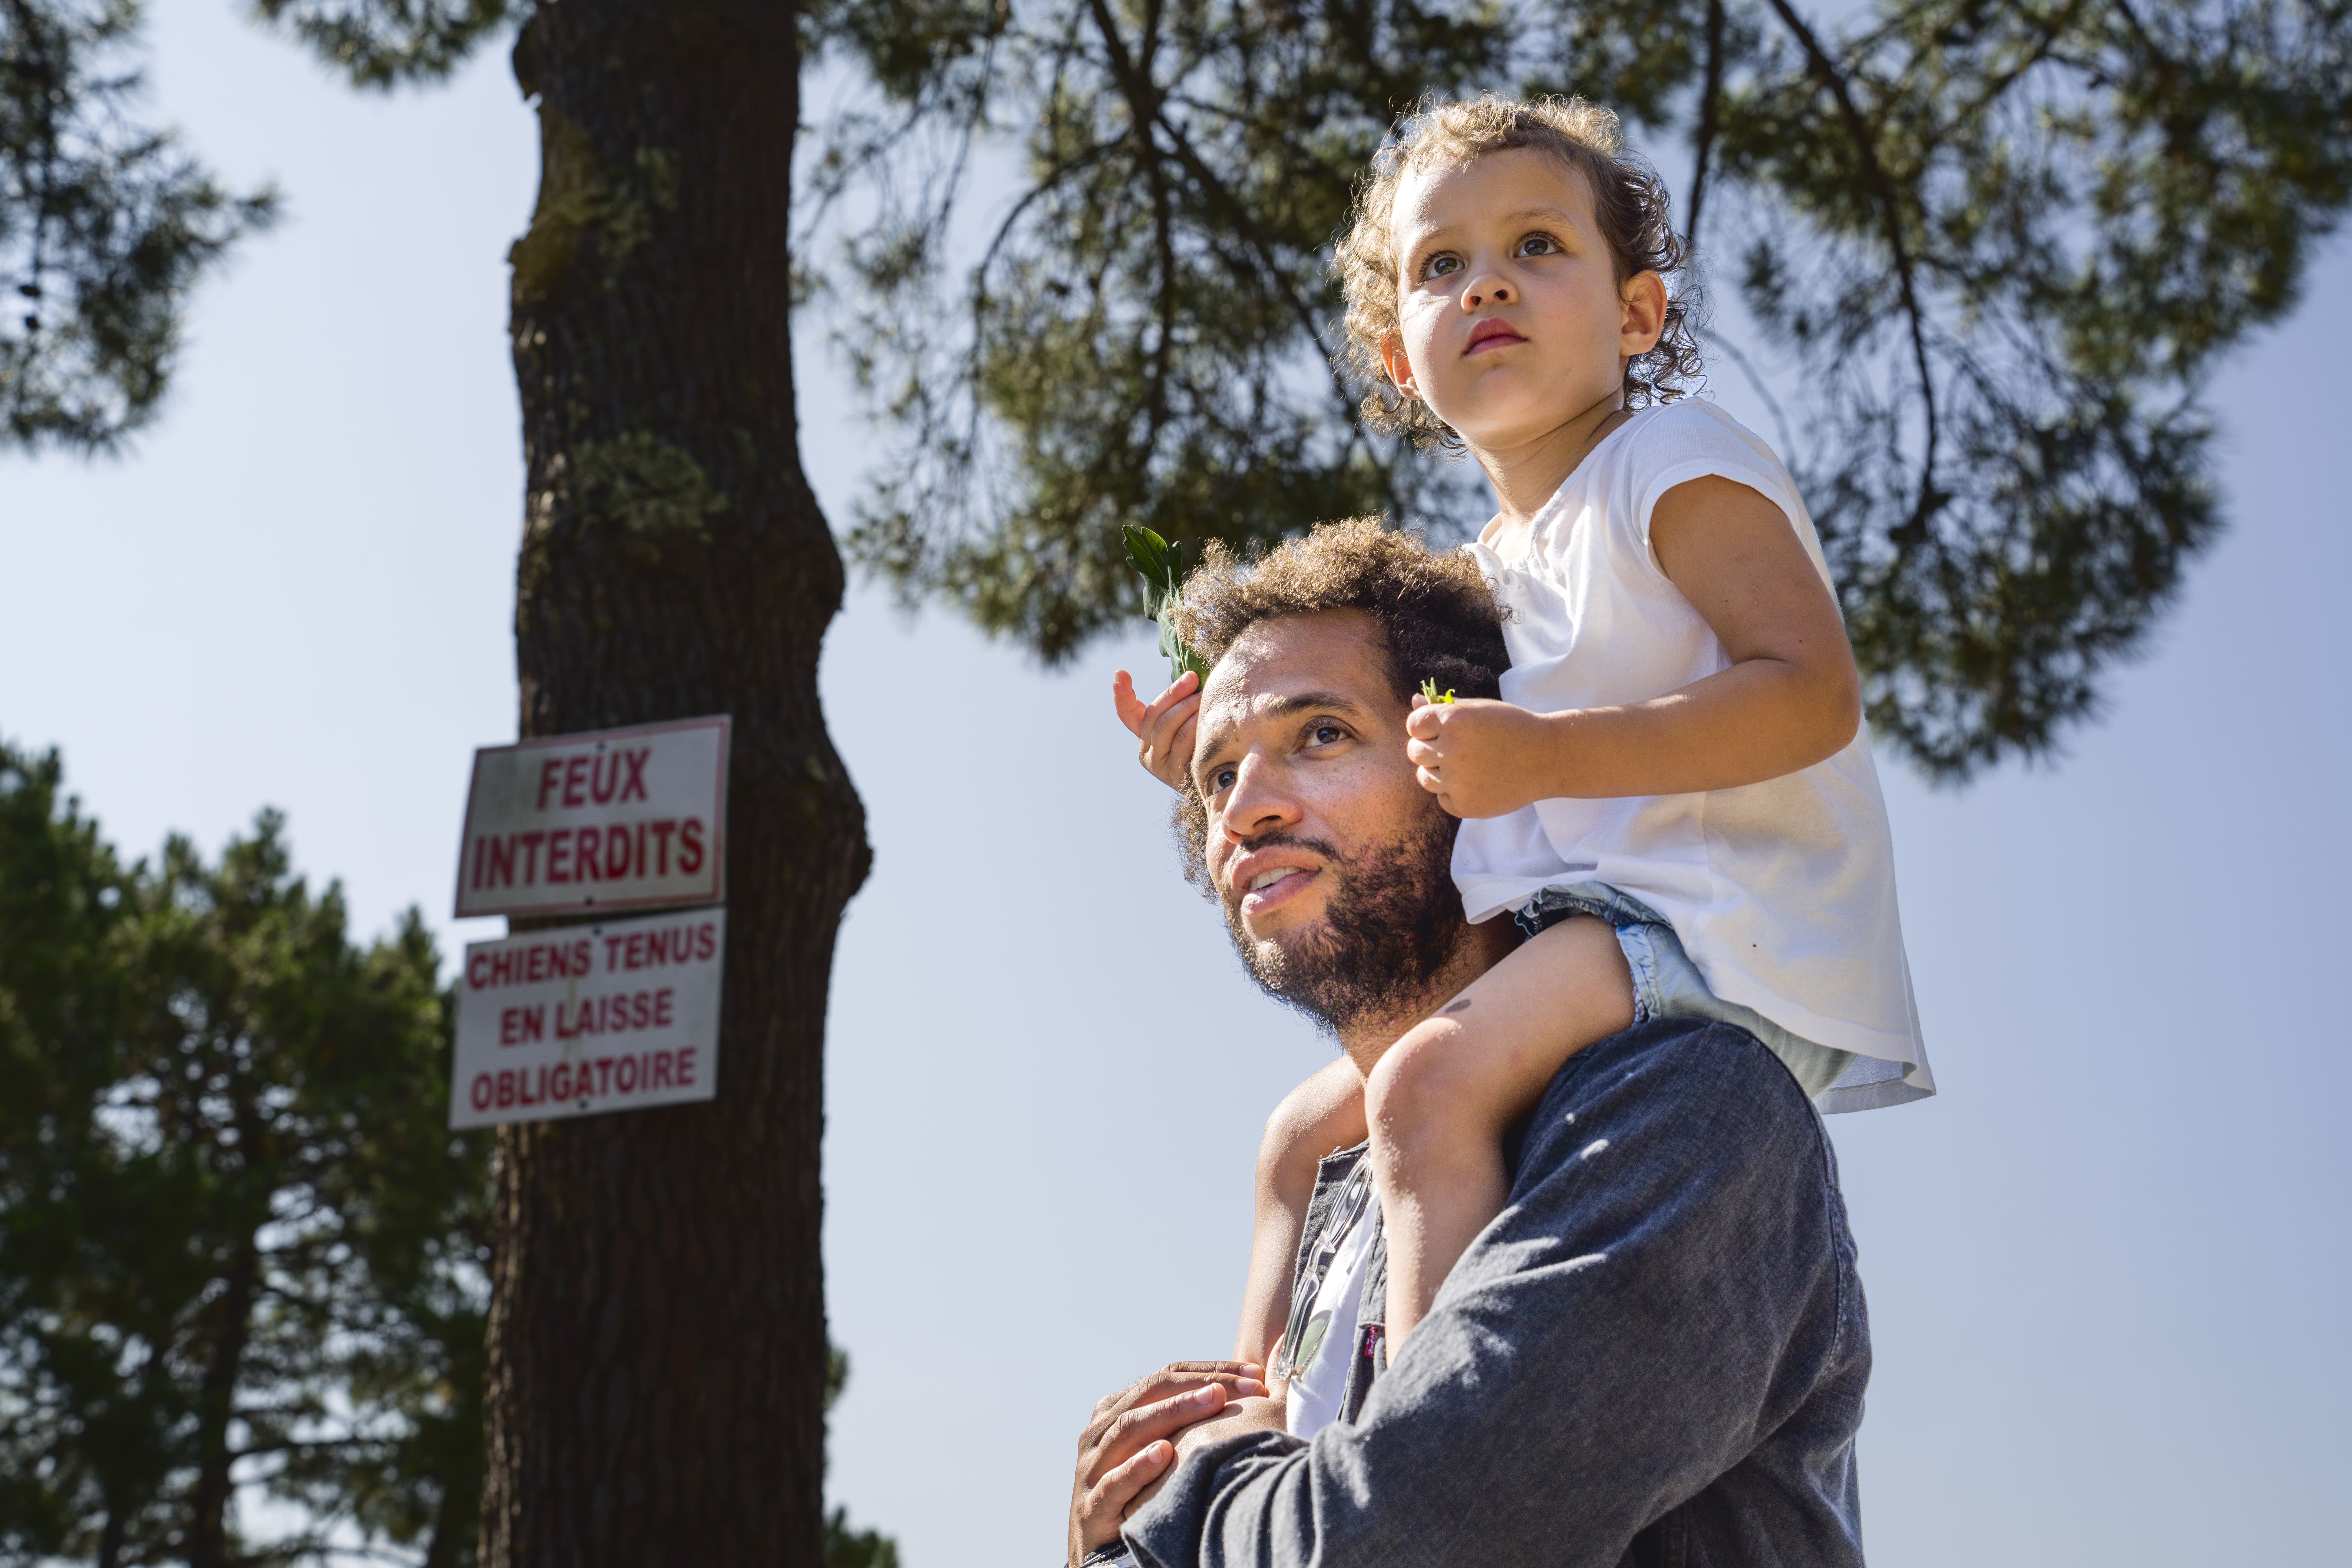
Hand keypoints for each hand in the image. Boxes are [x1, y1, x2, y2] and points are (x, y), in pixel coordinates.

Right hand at [1068, 1361, 1265, 1564]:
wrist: (1100, 1548)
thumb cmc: (1140, 1492)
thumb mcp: (1158, 1448)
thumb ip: (1186, 1421)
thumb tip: (1249, 1391)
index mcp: (1117, 1409)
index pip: (1166, 1376)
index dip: (1210, 1369)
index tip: (1255, 1373)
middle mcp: (1101, 1430)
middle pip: (1151, 1393)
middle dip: (1200, 1385)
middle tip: (1247, 1385)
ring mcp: (1092, 1467)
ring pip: (1130, 1428)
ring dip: (1174, 1411)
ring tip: (1214, 1400)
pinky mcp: (1091, 1507)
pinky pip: (1113, 1482)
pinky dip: (1137, 1466)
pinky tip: (1163, 1454)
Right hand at [1113, 669, 1202, 791]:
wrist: (1220, 785)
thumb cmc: (1205, 745)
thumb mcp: (1190, 724)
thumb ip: (1182, 705)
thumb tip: (1192, 676)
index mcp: (1145, 735)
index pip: (1127, 713)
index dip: (1122, 693)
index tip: (1120, 672)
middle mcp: (1147, 752)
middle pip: (1154, 715)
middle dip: (1173, 693)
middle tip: (1192, 678)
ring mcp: (1160, 766)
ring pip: (1167, 727)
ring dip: (1187, 707)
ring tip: (1205, 695)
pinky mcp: (1176, 776)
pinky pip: (1184, 744)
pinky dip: (1196, 726)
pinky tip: (1208, 718)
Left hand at [1404, 693, 1555, 817]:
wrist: (1547, 758)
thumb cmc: (1511, 728)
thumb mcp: (1480, 709)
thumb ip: (1444, 706)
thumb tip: (1414, 700)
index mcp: (1454, 720)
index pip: (1414, 725)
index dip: (1425, 727)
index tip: (1441, 730)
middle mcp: (1452, 750)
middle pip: (1415, 751)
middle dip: (1429, 749)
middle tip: (1457, 749)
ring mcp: (1458, 781)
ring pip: (1424, 777)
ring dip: (1439, 772)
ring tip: (1468, 766)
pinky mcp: (1465, 806)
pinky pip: (1443, 798)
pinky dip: (1455, 793)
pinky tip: (1478, 782)